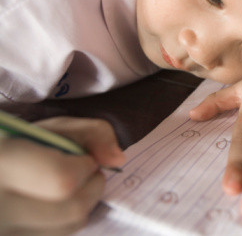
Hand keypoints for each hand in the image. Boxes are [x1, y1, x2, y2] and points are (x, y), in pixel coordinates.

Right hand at [0, 116, 124, 234]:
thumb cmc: (19, 146)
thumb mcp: (52, 128)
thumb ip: (93, 133)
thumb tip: (118, 160)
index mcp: (1, 161)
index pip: (61, 179)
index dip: (84, 168)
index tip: (84, 159)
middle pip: (71, 209)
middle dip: (91, 188)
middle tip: (85, 173)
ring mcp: (2, 232)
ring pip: (67, 228)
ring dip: (80, 207)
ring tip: (66, 189)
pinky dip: (64, 223)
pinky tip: (52, 207)